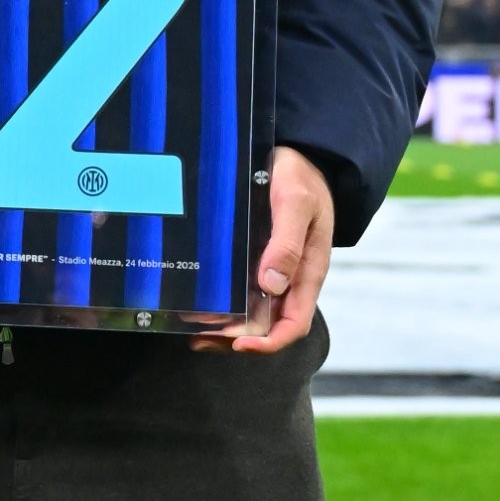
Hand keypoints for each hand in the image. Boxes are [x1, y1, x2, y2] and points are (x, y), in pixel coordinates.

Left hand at [203, 146, 333, 358]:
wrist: (297, 155)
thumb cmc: (302, 179)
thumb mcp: (297, 204)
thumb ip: (288, 243)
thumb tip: (272, 285)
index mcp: (308, 273)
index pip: (293, 324)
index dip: (268, 342)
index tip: (239, 345)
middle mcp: (290, 278)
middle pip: (266, 326)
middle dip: (235, 339)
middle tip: (200, 338)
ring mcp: (272, 270)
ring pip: (250, 311)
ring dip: (223, 325)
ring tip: (192, 327)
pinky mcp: (254, 258)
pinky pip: (239, 289)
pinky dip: (220, 300)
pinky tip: (196, 301)